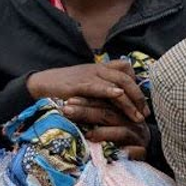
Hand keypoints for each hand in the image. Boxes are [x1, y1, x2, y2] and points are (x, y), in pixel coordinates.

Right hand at [28, 61, 147, 123]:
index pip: (126, 69)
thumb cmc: (65, 89)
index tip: (143, 103)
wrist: (39, 84)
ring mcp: (88, 75)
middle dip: (139, 96)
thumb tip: (120, 102)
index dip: (137, 84)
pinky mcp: (78, 85)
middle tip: (145, 114)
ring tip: (137, 116)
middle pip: (126, 77)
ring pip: (117, 82)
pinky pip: (98, 86)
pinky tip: (119, 96)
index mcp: (100, 68)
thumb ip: (102, 90)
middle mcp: (97, 69)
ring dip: (130, 100)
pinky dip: (109, 90)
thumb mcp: (87, 86)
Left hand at [58, 100, 148, 160]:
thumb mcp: (108, 125)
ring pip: (121, 131)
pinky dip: (125, 151)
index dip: (87, 101)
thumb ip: (94, 117)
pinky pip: (134, 150)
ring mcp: (138, 136)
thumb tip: (67, 109)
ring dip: (103, 132)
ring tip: (87, 134)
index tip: (69, 100)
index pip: (103, 103)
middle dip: (87, 112)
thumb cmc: (121, 140)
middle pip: (109, 114)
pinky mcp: (143, 150)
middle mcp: (131, 121)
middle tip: (67, 110)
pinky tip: (110, 150)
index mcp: (122, 111)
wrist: (146, 156)